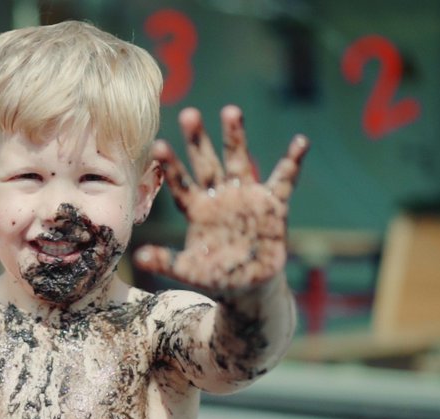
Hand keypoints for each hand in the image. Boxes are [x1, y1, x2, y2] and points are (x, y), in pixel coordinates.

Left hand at [134, 105, 308, 293]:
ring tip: (230, 110)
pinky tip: (301, 141)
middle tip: (188, 114)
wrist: (250, 286)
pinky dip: (293, 161)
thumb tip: (139, 256)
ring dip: (236, 137)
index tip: (158, 145)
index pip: (181, 183)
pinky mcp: (273, 204)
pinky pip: (285, 179)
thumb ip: (166, 261)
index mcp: (198, 210)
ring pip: (239, 160)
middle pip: (207, 163)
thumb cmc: (216, 277)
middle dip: (199, 140)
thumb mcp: (189, 271)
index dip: (171, 166)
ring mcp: (246, 196)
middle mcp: (220, 197)